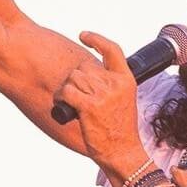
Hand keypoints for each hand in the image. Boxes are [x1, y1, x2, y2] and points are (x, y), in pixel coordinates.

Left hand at [53, 32, 147, 177]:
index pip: (112, 49)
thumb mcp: (123, 99)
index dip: (96, 39)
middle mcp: (115, 84)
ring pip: (73, 78)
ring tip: (69, 102)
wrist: (122, 151)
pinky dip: (60, 97)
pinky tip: (62, 105)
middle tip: (74, 95)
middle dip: (74, 80)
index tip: (83, 35)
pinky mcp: (89, 106)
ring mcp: (103, 94)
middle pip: (83, 68)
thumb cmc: (119, 128)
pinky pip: (66, 91)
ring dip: (66, 89)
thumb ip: (110, 83)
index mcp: (126, 79)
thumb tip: (87, 73)